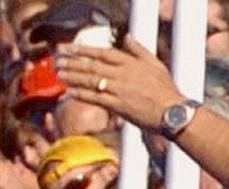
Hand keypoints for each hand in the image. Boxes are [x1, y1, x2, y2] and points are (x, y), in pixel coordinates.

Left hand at [53, 34, 181, 132]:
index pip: (103, 53)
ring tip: (59, 73)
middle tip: (57, 59)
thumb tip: (126, 37)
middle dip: (73, 62)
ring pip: (91, 81)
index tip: (70, 48)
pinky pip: (95, 98)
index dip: (84, 50)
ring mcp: (119, 90)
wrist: (171, 111)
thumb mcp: (154, 63)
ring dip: (73, 76)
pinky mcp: (118, 106)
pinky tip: (68, 92)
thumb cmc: (165, 89)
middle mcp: (123, 74)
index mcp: (131, 62)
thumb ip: (138, 49)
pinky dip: (81, 94)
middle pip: (93, 65)